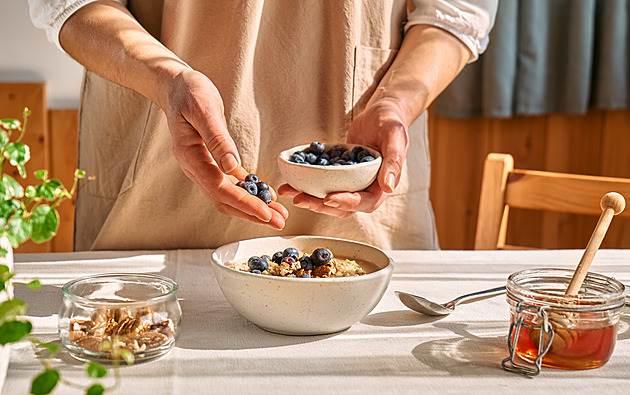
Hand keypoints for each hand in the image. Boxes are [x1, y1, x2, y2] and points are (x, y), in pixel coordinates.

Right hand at [160, 68, 288, 228]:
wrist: (175, 85)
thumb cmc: (189, 92)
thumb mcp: (204, 109)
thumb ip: (217, 139)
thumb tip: (232, 167)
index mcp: (190, 156)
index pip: (219, 189)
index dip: (244, 204)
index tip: (266, 213)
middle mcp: (194, 167)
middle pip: (224, 200)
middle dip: (252, 213)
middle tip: (279, 221)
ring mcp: (201, 167)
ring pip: (227, 196)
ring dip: (251, 207)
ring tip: (277, 214)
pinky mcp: (210, 162)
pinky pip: (229, 184)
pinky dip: (247, 193)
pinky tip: (264, 196)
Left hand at [278, 100, 408, 216]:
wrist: (381, 112)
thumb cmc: (391, 122)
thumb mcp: (395, 137)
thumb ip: (394, 161)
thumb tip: (388, 186)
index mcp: (381, 185)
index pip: (364, 202)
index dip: (346, 203)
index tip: (329, 198)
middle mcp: (366, 188)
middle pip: (343, 207)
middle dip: (320, 205)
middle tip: (300, 199)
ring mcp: (351, 183)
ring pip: (329, 198)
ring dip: (310, 198)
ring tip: (290, 191)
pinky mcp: (339, 174)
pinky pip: (322, 183)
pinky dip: (307, 184)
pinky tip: (291, 180)